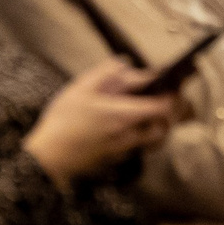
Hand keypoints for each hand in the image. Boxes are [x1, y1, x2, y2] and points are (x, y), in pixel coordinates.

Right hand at [21, 59, 173, 182]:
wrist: (50, 157)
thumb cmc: (64, 120)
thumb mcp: (81, 88)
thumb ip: (107, 73)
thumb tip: (126, 64)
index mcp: (124, 114)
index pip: (163, 108)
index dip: (174, 97)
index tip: (173, 87)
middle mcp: (130, 135)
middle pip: (164, 127)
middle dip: (170, 114)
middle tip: (164, 100)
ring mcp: (124, 151)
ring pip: (153, 141)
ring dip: (157, 127)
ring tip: (148, 114)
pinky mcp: (116, 161)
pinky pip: (138, 150)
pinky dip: (141, 139)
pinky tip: (128, 129)